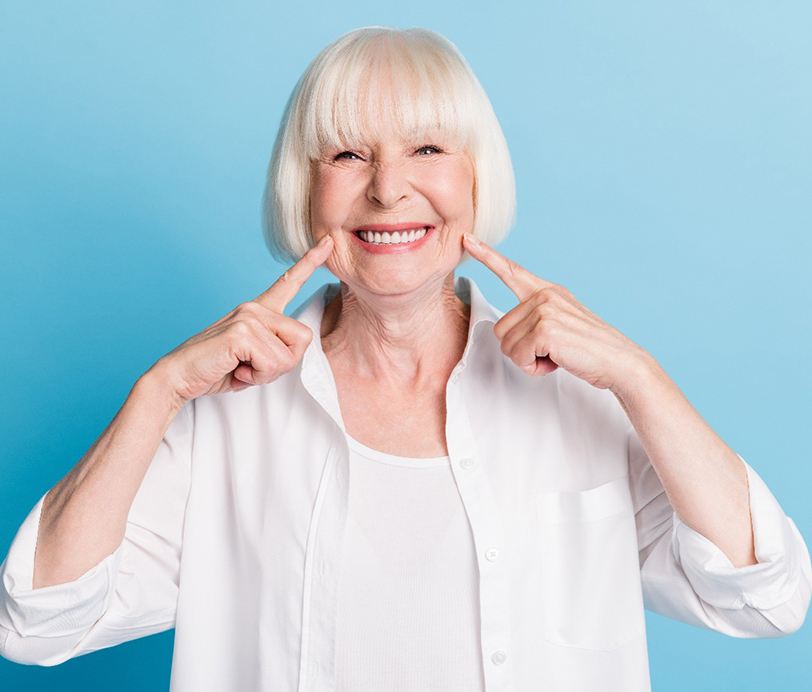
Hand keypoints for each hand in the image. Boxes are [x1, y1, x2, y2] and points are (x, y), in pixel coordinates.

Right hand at [155, 235, 334, 402]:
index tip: (328, 242)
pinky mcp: (242, 332)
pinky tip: (235, 369)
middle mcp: (254, 308)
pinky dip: (256, 376)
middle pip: (303, 338)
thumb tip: (296, 347)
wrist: (178, 377)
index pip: (288, 282)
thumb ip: (277, 348)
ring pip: (288, 355)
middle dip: (283, 364)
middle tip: (253, 368)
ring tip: (240, 368)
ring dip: (267, 373)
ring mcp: (248, 316)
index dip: (310, 262)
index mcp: (258, 310)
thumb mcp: (255, 358)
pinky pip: (272, 363)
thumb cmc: (217, 368)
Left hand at [462, 233, 651, 389]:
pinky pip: (518, 357)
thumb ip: (536, 318)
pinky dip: (534, 368)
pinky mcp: (544, 330)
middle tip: (552, 350)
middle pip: (500, 329)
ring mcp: (544, 310)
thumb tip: (507, 332)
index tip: (467, 239)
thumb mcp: (562, 324)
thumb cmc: (590, 350)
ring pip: (507, 345)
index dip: (487, 256)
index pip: (511, 270)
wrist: (621, 362)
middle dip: (521, 349)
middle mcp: (544, 295)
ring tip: (557, 355)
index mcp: (548, 291)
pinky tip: (557, 361)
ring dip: (528, 360)